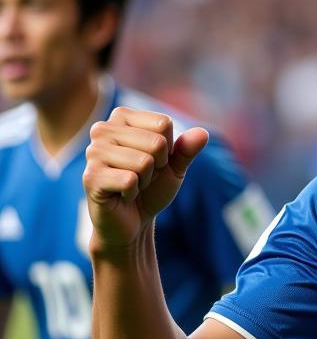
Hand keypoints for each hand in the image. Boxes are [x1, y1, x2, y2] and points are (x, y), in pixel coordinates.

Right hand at [83, 107, 207, 253]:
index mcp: (122, 117)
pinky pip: (129, 180)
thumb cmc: (151, 188)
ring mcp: (93, 152)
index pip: (163, 123)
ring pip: (144, 162)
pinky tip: (122, 195)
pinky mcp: (90, 176)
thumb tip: (203, 133)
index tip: (155, 161)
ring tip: (131, 184)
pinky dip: (133, 192)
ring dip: (145, 180)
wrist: (132, 221)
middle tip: (142, 176)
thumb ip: (187, 149)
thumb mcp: (174, 167)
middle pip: (156, 143)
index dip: (168, 149)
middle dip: (157, 166)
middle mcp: (103, 129)